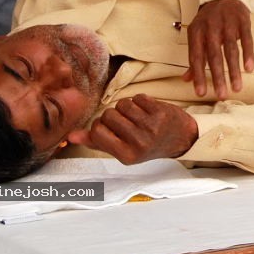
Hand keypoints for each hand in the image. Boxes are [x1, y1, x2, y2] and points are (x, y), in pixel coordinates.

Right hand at [66, 94, 197, 163]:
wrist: (181, 138)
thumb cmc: (148, 146)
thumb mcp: (122, 150)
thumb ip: (97, 142)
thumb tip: (71, 136)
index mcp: (127, 156)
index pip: (98, 132)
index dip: (99, 125)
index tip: (108, 128)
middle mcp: (139, 142)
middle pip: (108, 115)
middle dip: (113, 115)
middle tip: (124, 122)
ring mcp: (152, 126)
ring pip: (122, 104)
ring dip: (126, 107)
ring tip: (135, 116)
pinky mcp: (161, 112)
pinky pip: (137, 97)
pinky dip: (139, 101)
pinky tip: (146, 110)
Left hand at [181, 0, 252, 98]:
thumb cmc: (209, 21)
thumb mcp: (197, 35)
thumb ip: (194, 57)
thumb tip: (186, 80)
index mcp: (196, 32)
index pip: (196, 57)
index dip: (198, 76)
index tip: (201, 93)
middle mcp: (210, 28)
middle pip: (214, 56)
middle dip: (218, 77)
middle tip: (222, 95)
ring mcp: (227, 24)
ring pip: (231, 50)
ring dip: (234, 71)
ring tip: (237, 87)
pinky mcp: (243, 21)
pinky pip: (247, 40)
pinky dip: (248, 55)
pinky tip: (249, 69)